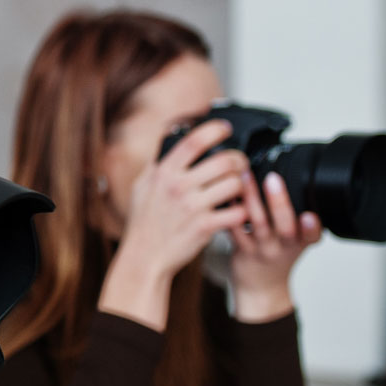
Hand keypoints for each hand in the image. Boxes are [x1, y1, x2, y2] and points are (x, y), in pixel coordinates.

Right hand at [101, 120, 249, 329]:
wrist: (144, 256)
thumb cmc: (143, 222)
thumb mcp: (142, 187)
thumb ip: (158, 165)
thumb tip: (171, 141)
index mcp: (162, 173)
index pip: (193, 141)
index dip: (214, 130)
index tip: (224, 129)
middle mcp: (177, 187)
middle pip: (224, 161)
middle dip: (239, 160)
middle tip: (240, 163)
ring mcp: (192, 207)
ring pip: (235, 184)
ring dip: (242, 185)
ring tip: (239, 188)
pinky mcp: (205, 227)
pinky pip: (237, 212)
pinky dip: (242, 211)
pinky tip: (237, 211)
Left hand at [229, 171, 321, 321]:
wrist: (260, 286)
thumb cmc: (277, 256)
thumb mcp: (297, 239)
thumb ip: (298, 218)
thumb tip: (290, 178)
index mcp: (301, 242)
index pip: (312, 235)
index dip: (312, 227)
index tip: (311, 215)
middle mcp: (283, 247)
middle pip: (284, 226)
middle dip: (279, 201)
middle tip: (273, 178)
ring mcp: (261, 249)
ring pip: (257, 223)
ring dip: (251, 198)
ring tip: (245, 176)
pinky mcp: (241, 249)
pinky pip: (235, 229)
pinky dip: (230, 210)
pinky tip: (226, 194)